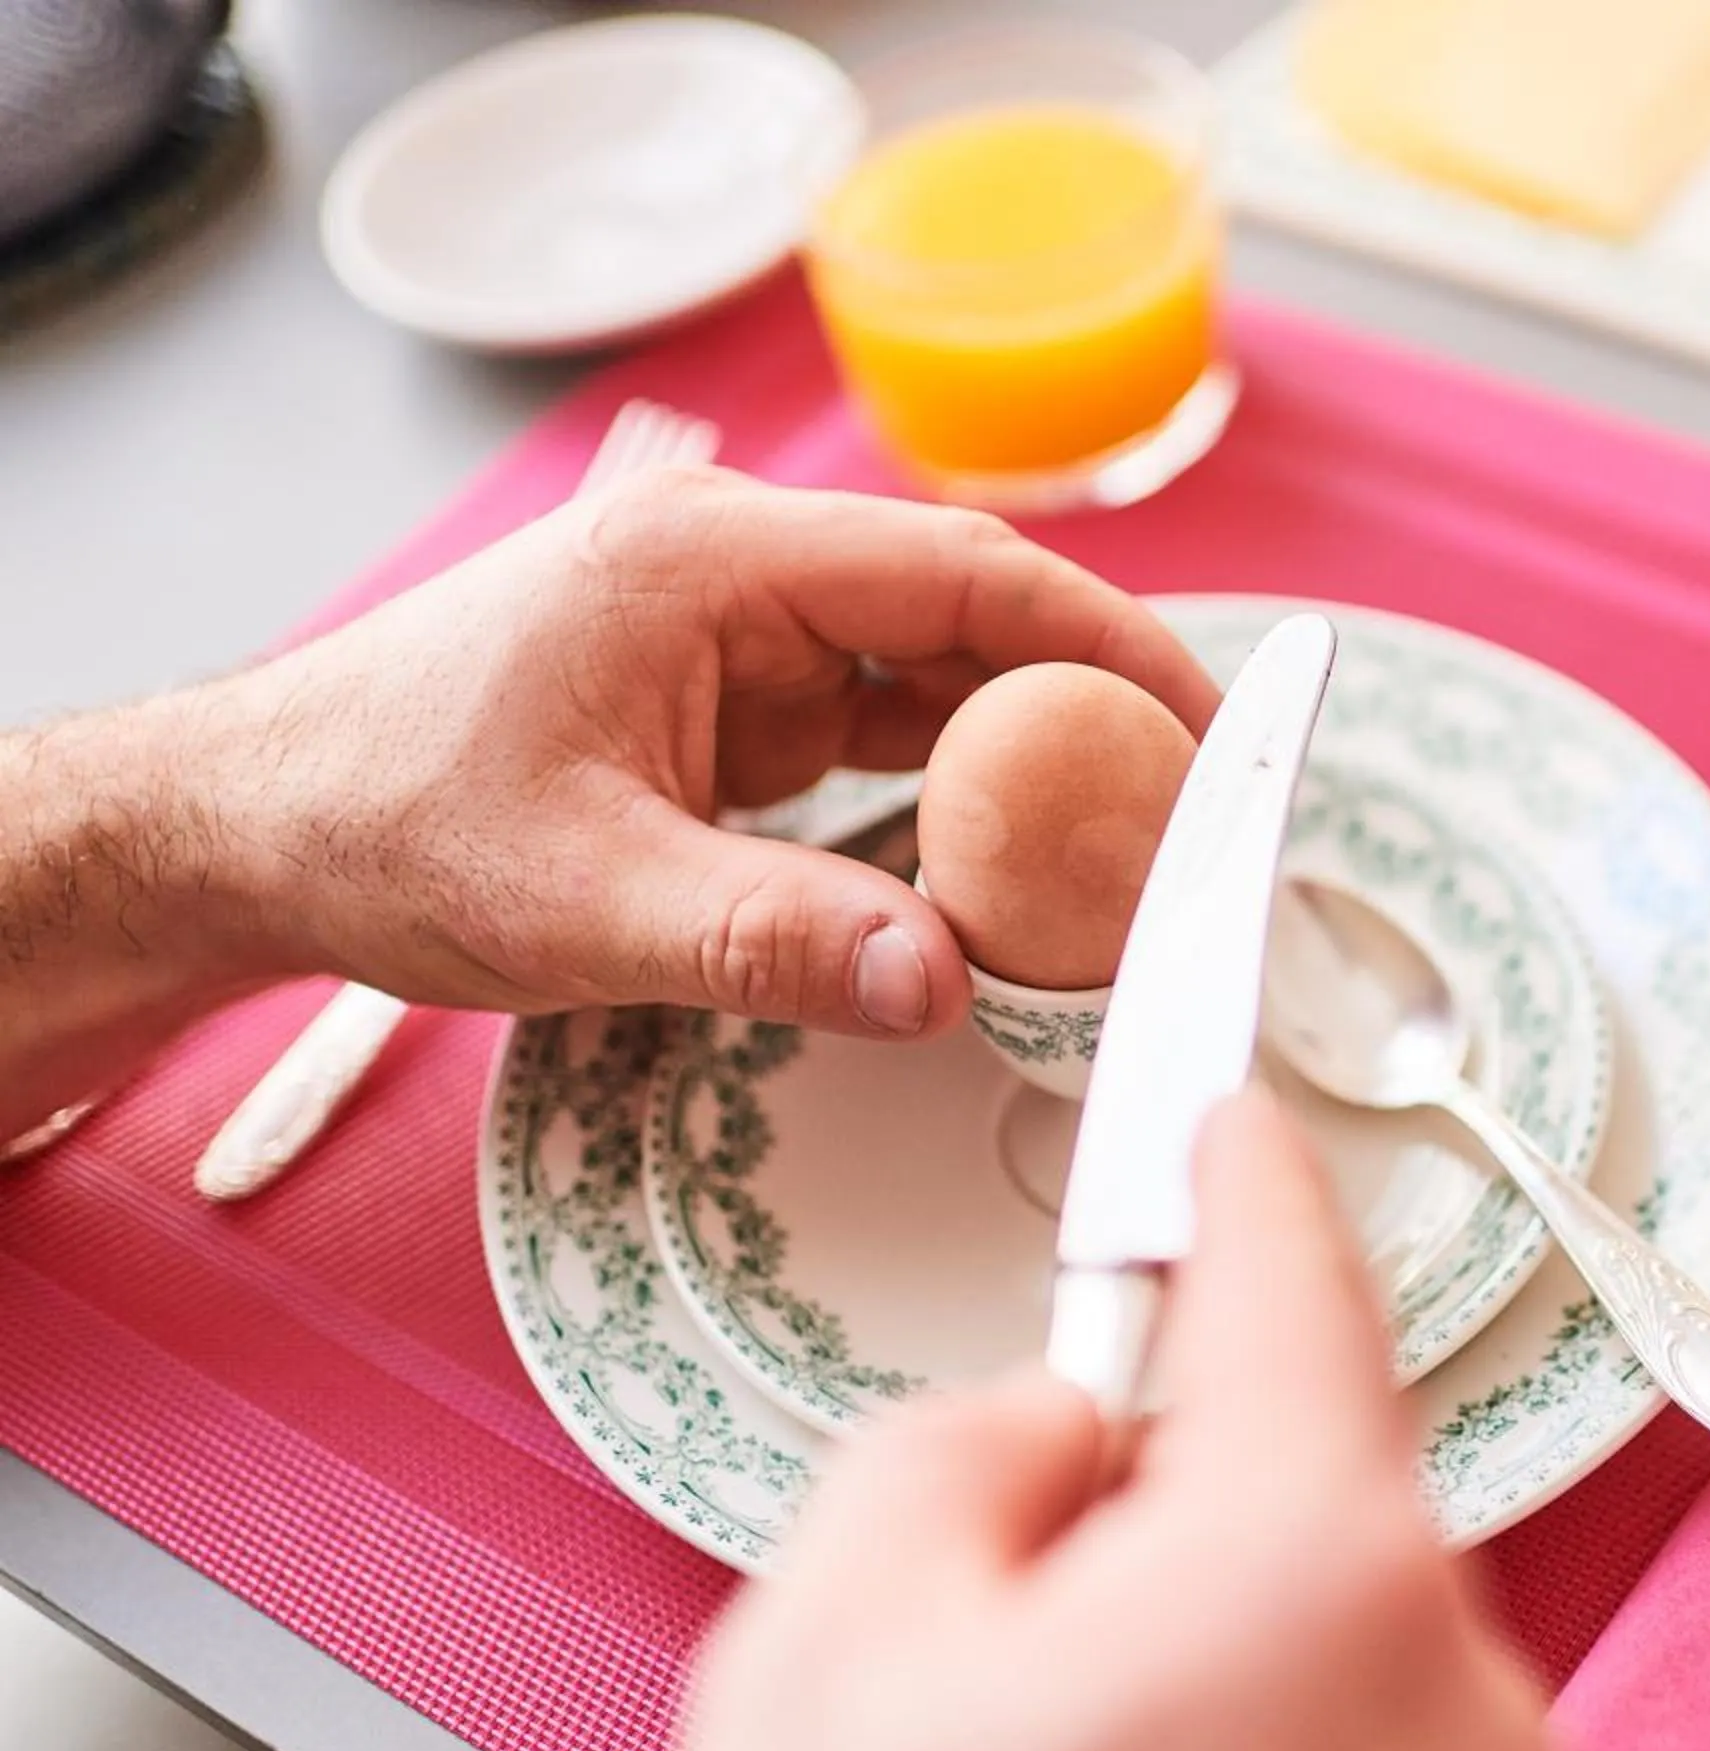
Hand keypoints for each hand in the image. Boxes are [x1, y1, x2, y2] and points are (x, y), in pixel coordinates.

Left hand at [211, 467, 1218, 1036]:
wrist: (250, 830)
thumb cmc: (377, 817)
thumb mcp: (582, 898)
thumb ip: (772, 939)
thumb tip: (945, 983)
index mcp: (715, 562)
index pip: (971, 575)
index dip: (1113, 646)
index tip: (1212, 727)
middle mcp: (740, 576)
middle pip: (976, 621)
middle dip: (1094, 713)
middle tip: (1197, 819)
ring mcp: (737, 640)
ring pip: (937, 681)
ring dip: (1030, 764)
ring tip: (1129, 853)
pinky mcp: (726, 706)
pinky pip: (881, 736)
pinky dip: (956, 798)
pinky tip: (1012, 869)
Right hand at [627, 1092, 1555, 1750]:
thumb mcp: (833, 1634)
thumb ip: (979, 1443)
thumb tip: (1074, 1425)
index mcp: (1320, 1562)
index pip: (1294, 1271)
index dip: (1232, 1159)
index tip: (1221, 1083)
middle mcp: (1456, 1680)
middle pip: (1309, 1456)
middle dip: (1166, 1472)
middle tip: (996, 1583)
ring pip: (1322, 1602)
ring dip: (1192, 1621)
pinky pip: (1347, 1734)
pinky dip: (1236, 1732)